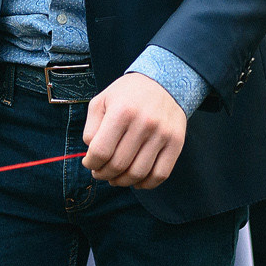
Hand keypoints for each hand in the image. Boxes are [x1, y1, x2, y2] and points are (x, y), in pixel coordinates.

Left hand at [81, 72, 185, 188]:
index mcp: (121, 111)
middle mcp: (143, 123)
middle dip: (104, 174)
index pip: (100, 151)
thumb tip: (91, 155)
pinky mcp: (176, 142)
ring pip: (138, 173)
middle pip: (118, 165)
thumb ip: (91, 128)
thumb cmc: (127, 94)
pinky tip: (136, 180)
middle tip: (100, 172)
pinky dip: (146, 184)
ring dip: (122, 181)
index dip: (91, 163)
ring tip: (116, 177)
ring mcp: (162, 134)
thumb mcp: (102, 101)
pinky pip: (160, 174)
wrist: (165, 81)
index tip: (89, 163)